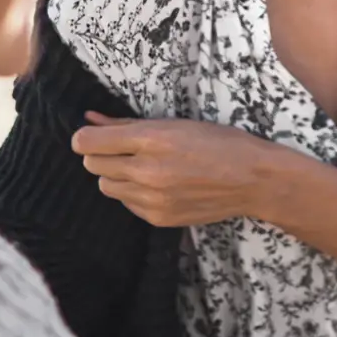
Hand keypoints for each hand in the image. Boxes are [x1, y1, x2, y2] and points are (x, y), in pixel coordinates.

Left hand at [71, 113, 276, 226]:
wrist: (252, 180)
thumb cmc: (218, 143)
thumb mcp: (175, 123)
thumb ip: (127, 124)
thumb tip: (90, 118)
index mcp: (152, 139)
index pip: (89, 143)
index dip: (84, 138)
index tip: (91, 137)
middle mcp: (147, 170)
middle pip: (93, 165)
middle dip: (101, 156)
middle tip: (122, 151)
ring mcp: (152, 198)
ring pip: (106, 187)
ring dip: (115, 176)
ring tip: (140, 168)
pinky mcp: (159, 217)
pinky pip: (126, 204)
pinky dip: (133, 194)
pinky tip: (156, 185)